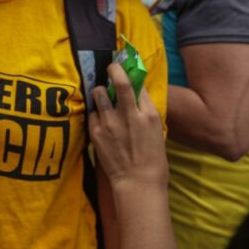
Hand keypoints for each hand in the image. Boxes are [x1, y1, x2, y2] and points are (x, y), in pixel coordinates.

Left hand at [89, 63, 168, 192]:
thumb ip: (144, 109)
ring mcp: (110, 123)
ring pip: (99, 93)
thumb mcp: (156, 130)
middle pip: (118, 82)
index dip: (127, 71)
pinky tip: (101, 119)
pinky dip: (96, 112)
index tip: (122, 66)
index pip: (135, 83)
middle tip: (111, 67)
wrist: (137, 182)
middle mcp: (128, 115)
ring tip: (104, 98)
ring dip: (101, 92)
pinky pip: (92, 112)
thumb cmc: (152, 158)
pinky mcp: (96, 132)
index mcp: (147, 114)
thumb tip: (136, 91)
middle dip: (113, 69)